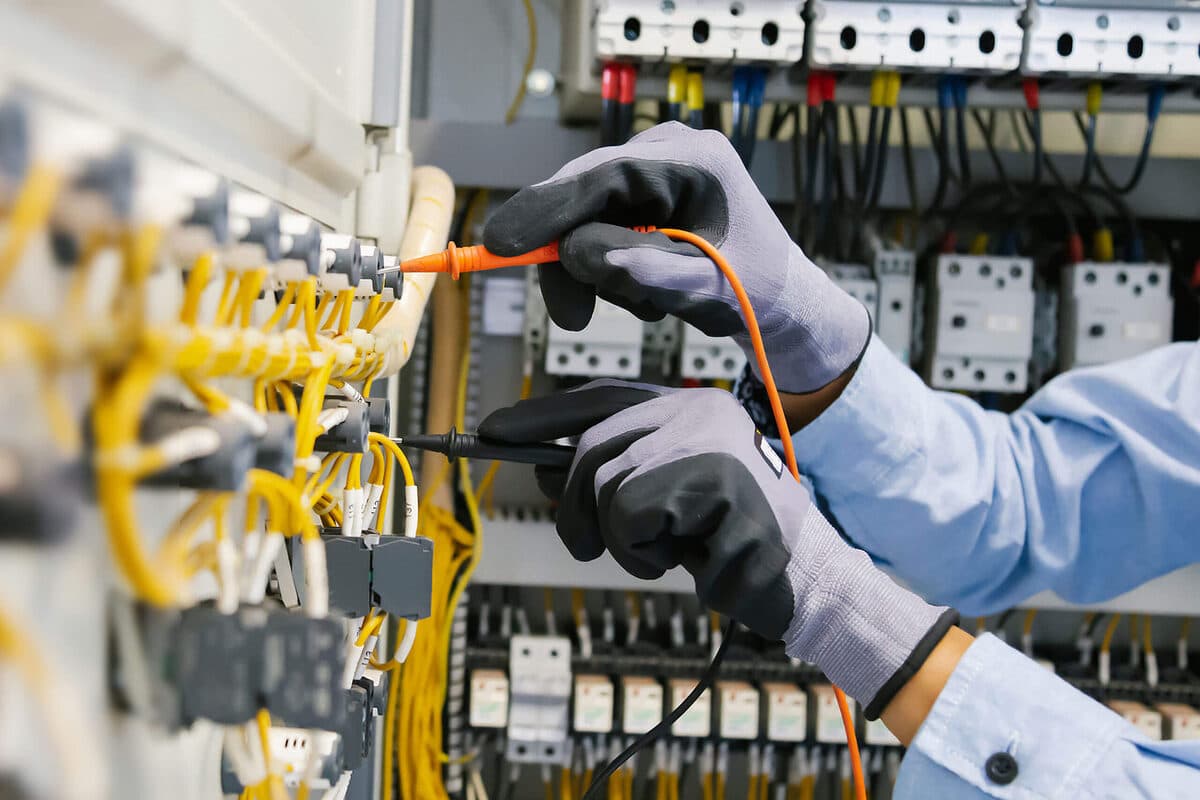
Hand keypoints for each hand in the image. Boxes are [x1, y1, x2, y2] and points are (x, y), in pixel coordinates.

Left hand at [479, 381, 956, 714]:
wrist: (810, 578)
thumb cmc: (732, 540)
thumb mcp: (666, 503)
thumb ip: (616, 478)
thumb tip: (543, 470)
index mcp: (690, 407)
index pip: (601, 399)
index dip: (542, 416)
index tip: (492, 431)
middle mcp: (698, 412)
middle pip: (591, 452)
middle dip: (573, 509)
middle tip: (582, 547)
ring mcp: (710, 446)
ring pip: (606, 489)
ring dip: (622, 542)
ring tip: (667, 553)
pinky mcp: (717, 486)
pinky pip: (634, 522)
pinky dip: (646, 555)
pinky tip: (690, 560)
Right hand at [483, 122, 869, 393]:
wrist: (781, 300)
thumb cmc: (756, 290)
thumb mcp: (704, 287)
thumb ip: (646, 269)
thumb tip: (582, 253)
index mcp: (693, 159)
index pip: (600, 176)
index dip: (545, 211)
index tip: (500, 245)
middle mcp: (668, 151)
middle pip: (582, 194)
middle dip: (572, 258)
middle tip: (573, 317)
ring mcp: (653, 169)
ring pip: (584, 216)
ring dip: (599, 270)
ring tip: (648, 304)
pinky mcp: (643, 193)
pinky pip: (597, 225)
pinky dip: (608, 265)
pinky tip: (646, 290)